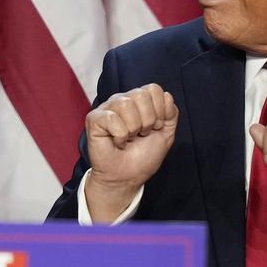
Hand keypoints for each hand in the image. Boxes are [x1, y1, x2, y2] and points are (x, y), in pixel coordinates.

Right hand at [84, 83, 177, 221]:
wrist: (127, 177)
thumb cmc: (143, 156)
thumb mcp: (166, 133)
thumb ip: (171, 112)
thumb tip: (167, 95)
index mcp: (139, 100)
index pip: (154, 89)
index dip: (160, 111)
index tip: (155, 128)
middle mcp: (123, 99)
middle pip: (141, 95)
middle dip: (147, 121)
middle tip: (140, 135)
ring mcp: (107, 108)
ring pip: (126, 104)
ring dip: (133, 129)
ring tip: (129, 138)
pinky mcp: (94, 119)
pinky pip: (112, 118)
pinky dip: (120, 136)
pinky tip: (117, 142)